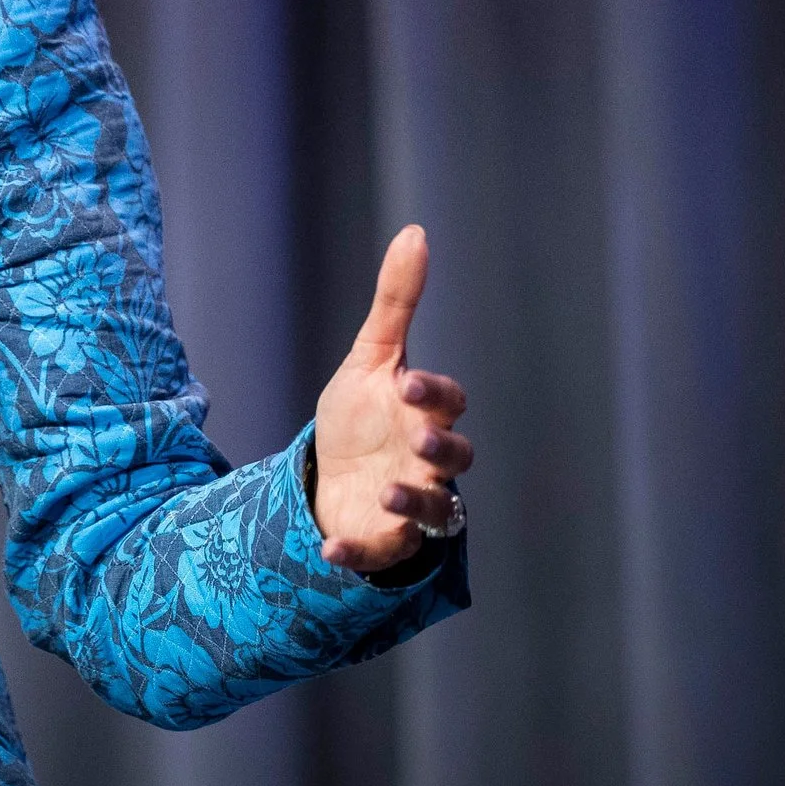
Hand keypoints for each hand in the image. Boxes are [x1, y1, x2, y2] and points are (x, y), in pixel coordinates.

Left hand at [310, 225, 473, 571]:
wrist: (331, 473)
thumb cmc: (362, 414)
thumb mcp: (371, 357)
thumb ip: (396, 301)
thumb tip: (415, 232)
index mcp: (427, 413)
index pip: (447, 402)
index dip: (433, 393)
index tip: (406, 382)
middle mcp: (429, 461)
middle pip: (456, 458)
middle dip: (440, 448)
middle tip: (417, 436)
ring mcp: (410, 502)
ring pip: (434, 510)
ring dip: (415, 503)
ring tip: (386, 491)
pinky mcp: (383, 539)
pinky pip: (381, 552)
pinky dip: (359, 553)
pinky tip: (329, 549)